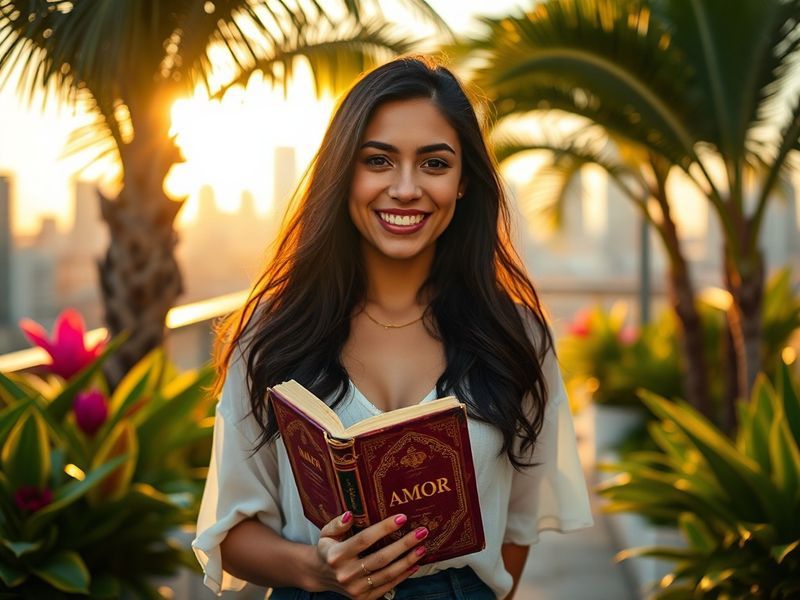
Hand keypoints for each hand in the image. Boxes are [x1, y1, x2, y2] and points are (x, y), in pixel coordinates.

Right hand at [311, 511, 427, 598]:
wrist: (320, 575)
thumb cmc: (328, 548)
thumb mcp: (326, 532)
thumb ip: (337, 523)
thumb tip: (350, 514)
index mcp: (336, 554)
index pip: (364, 539)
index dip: (384, 528)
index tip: (402, 518)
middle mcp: (345, 573)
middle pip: (380, 558)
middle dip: (404, 544)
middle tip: (421, 532)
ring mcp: (355, 588)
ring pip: (387, 574)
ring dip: (407, 561)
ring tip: (422, 547)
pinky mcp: (363, 598)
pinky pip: (387, 586)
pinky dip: (403, 576)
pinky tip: (415, 564)